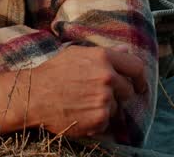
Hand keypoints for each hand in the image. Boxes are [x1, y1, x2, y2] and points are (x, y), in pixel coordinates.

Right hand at [29, 46, 146, 137]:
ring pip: (117, 107)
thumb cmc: (52, 73)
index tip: (139, 86)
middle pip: (128, 90)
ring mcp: (105, 99)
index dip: (140, 78)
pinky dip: (97, 121)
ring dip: (105, 108)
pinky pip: (107, 122)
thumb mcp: (77, 54)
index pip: (136, 67)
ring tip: (83, 103)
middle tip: (98, 95)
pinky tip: (80, 113)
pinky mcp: (100, 119)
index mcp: (103, 58)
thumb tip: (126, 50)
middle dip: (118, 94)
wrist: (33, 96)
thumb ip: (105, 53)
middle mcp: (107, 77)